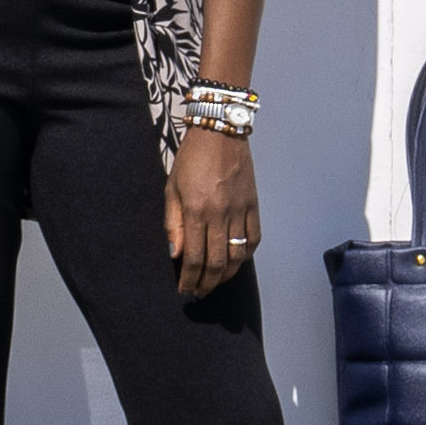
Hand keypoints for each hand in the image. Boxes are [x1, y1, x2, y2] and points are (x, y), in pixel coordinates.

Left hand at [166, 121, 256, 296]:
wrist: (220, 132)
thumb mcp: (172, 188)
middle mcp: (220, 214)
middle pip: (217, 263)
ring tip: (215, 282)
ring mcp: (240, 210)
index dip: (188, 279)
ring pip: (237, 256)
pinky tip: (236, 262)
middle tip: (198, 292)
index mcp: (196, 210)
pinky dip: (245, 255)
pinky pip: (253, 239)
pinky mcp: (253, 205)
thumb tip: (174, 254)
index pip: (193, 257)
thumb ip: (172, 223)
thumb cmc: (191, 158)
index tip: (183, 289)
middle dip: (206, 283)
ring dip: (226, 275)